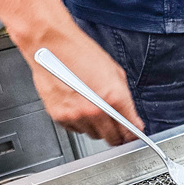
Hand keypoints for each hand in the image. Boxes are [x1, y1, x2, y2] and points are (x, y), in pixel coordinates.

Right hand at [23, 26, 143, 145]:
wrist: (50, 45)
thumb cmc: (81, 53)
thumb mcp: (114, 73)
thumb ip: (125, 99)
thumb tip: (131, 117)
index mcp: (113, 98)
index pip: (130, 131)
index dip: (132, 134)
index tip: (132, 134)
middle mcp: (95, 110)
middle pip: (113, 139)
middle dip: (117, 134)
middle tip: (115, 126)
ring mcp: (76, 115)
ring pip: (94, 135)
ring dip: (97, 127)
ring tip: (93, 110)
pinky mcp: (60, 116)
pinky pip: (76, 129)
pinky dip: (79, 122)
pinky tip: (78, 107)